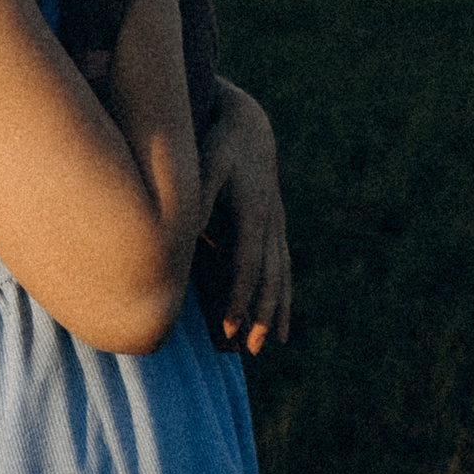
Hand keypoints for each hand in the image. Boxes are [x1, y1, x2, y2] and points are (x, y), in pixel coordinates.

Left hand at [199, 80, 291, 352]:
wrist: (250, 125)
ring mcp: (276, 226)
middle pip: (269, 277)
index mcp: (252, 213)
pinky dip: (284, 296)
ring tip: (271, 344)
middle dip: (261, 313)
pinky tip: (282, 323)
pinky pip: (283, 267)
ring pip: (280, 275)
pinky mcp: (275, 227)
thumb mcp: (209, 162)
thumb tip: (189, 228)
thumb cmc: (222, 144)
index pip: (246, 264)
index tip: (230, 327)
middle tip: (250, 348)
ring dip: (276, 310)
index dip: (239, 296)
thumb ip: (201, 194)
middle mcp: (269, 223)